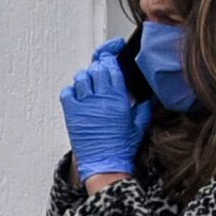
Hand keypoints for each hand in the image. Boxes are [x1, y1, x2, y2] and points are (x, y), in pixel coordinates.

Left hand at [58, 45, 147, 180]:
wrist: (105, 166)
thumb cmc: (121, 149)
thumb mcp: (139, 125)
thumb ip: (145, 107)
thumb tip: (147, 96)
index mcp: (118, 99)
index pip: (112, 66)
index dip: (112, 54)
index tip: (113, 50)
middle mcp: (101, 98)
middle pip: (97, 68)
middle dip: (101, 65)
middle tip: (104, 69)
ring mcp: (84, 105)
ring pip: (82, 77)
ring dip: (88, 77)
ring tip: (93, 84)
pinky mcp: (72, 113)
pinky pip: (68, 91)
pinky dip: (73, 90)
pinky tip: (81, 95)